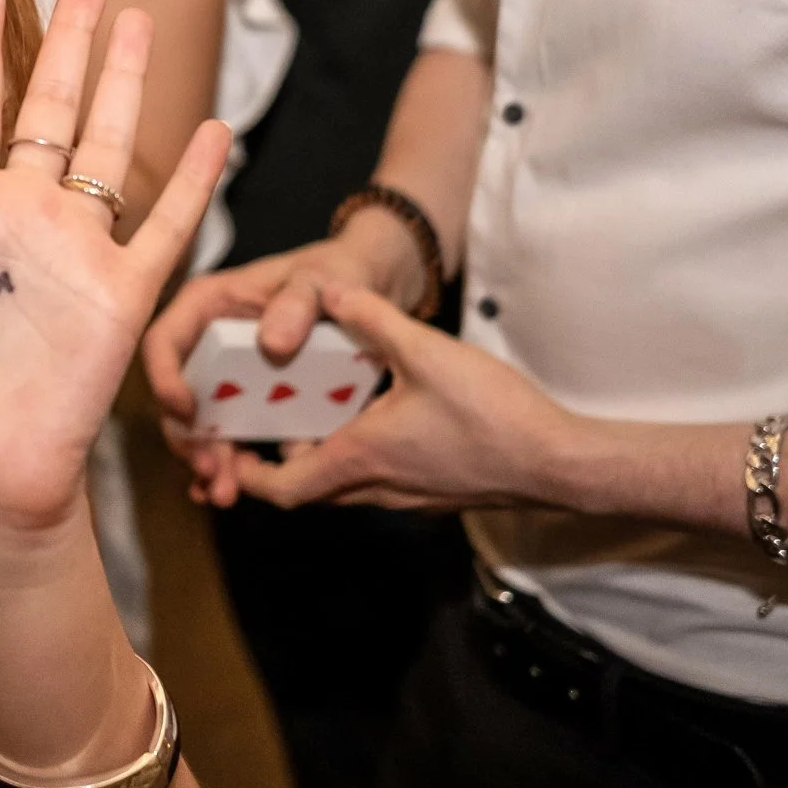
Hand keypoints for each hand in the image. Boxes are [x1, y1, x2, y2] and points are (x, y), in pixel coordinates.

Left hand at [0, 0, 231, 574]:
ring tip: (140, 18)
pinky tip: (214, 129)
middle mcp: (22, 218)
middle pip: (54, 105)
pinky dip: (193, 180)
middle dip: (72, 38)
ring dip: (127, 82)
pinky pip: (163, 227)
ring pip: (110, 145)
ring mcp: (75, 252)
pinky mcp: (119, 296)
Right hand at [144, 220, 423, 506]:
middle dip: (189, 439)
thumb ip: (297, 303)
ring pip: (200, 423)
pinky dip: (229, 462)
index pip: (163, 342)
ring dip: (208, 460)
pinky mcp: (247, 398)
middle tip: (211, 471)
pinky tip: (231, 490)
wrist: (365, 287)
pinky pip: (229, 433)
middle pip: (178, 394)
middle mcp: (205, 342)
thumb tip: (271, 344)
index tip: (188, 412)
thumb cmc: (334, 272)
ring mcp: (224, 374)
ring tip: (224, 493)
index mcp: (205, 306)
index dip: (165, 379)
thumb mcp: (318, 280)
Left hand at [219, 285, 580, 511]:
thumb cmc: (494, 415)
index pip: (281, 488)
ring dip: (320, 454)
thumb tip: (331, 291)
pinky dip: (357, 456)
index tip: (226, 449)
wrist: (561, 462)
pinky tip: (369, 415)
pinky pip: (377, 480)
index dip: (246, 474)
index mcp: (359, 460)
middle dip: (276, 460)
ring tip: (310, 410)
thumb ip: (371, 318)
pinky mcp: (433, 492)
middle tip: (259, 422)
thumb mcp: (425, 351)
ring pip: (342, 484)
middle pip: (306, 488)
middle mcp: (376, 488)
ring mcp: (407, 496)